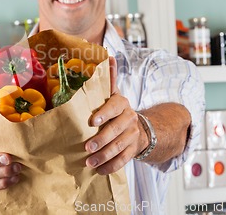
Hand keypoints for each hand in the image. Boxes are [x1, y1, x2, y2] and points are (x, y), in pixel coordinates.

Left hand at [84, 57, 146, 174]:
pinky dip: (112, 166)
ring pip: (120, 147)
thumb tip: (108, 55)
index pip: (115, 106)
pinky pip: (124, 159)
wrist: (138, 127)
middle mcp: (129, 118)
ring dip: (104, 156)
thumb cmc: (116, 110)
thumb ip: (109, 78)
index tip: (92, 121)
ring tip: (90, 162)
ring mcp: (133, 135)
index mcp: (122, 103)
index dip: (104, 113)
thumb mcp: (112, 94)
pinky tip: (100, 171)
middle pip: (116, 130)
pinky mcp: (133, 149)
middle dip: (101, 140)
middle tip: (87, 148)